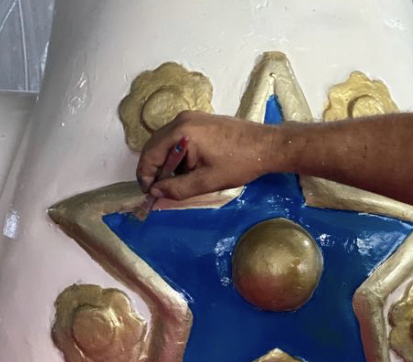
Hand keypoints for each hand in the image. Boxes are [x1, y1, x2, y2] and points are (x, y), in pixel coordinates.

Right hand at [136, 111, 285, 200]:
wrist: (267, 145)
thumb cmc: (241, 163)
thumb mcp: (207, 181)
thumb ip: (178, 188)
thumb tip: (155, 192)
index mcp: (181, 131)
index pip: (149, 153)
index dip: (145, 175)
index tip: (149, 193)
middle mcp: (181, 119)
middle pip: (155, 146)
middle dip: (155, 169)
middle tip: (160, 190)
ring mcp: (191, 118)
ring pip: (166, 142)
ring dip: (167, 163)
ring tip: (177, 182)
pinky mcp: (200, 121)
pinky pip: (178, 138)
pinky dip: (178, 155)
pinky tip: (189, 170)